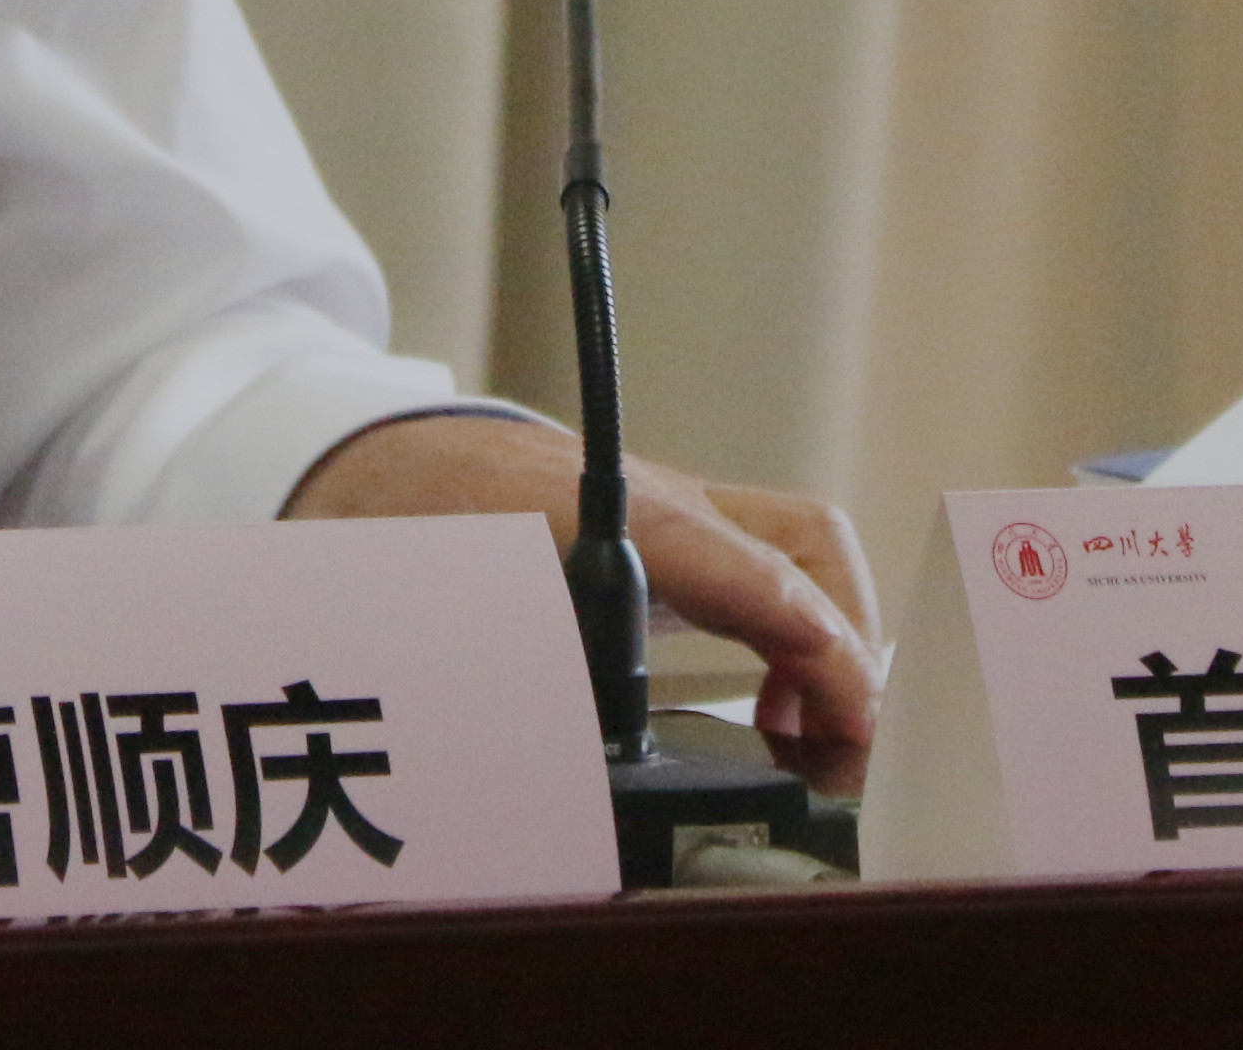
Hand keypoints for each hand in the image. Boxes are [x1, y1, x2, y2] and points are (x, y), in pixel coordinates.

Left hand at [282, 412, 880, 793]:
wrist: (392, 455)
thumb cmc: (418, 521)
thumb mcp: (453, 603)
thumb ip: (511, 684)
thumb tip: (565, 787)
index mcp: (603, 509)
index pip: (742, 566)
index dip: (810, 637)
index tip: (847, 714)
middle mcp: (662, 502)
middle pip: (801, 541)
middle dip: (850, 641)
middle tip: (848, 748)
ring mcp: (677, 512)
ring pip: (798, 551)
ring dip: (830, 642)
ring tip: (817, 743)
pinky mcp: (677, 537)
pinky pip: (770, 571)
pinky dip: (796, 638)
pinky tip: (774, 712)